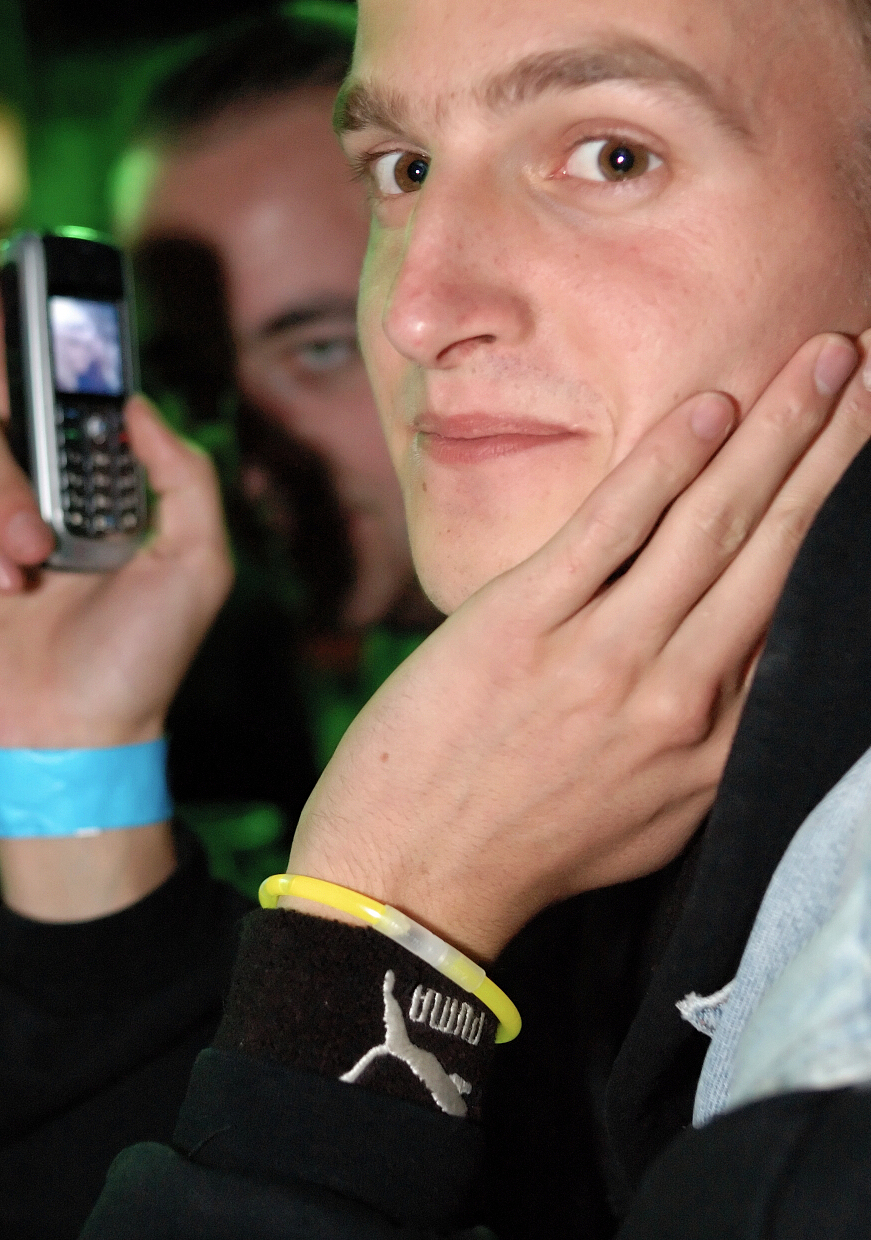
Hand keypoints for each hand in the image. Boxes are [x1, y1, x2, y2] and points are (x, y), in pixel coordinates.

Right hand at [0, 248, 233, 919]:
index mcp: (111, 486)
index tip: (50, 279)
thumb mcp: (197, 561)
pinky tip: (7, 582)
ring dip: (5, 494)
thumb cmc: (143, 654)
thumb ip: (180, 474)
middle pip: (13, 384)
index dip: (67, 342)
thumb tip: (139, 406)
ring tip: (36, 554)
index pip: (85, 398)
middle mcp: (52, 489)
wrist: (72, 731)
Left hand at [289, 331, 870, 960]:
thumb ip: (718, 739)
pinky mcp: (522, 624)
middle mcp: (680, 697)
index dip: (850, 523)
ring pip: (711, 522)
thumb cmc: (537, 847)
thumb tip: (763, 661)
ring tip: (828, 357)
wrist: (412, 882)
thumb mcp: (659, 817)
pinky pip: (610, 524)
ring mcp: (601, 656)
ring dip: (778, 429)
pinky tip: (713, 406)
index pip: (809, 612)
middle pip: (781, 548)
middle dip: (840, 448)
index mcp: (720, 746)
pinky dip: (666, 460)